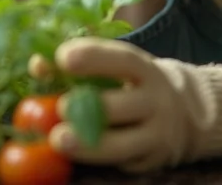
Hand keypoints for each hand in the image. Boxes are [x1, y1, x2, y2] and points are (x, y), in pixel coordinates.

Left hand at [30, 37, 221, 172]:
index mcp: (144, 68)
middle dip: (90, 107)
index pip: (122, 59)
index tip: (62, 58)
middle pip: (125, 105)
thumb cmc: (133, 82)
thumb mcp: (116, 66)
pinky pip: (122, 163)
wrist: (184, 112)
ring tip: (58, 140)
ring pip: (123, 144)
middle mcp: (155, 100)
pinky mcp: (150, 162)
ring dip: (88, 145)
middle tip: (59, 107)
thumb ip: (79, 64)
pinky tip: (77, 154)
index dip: (92, 57)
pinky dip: (97, 160)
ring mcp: (156, 135)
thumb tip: (38, 64)